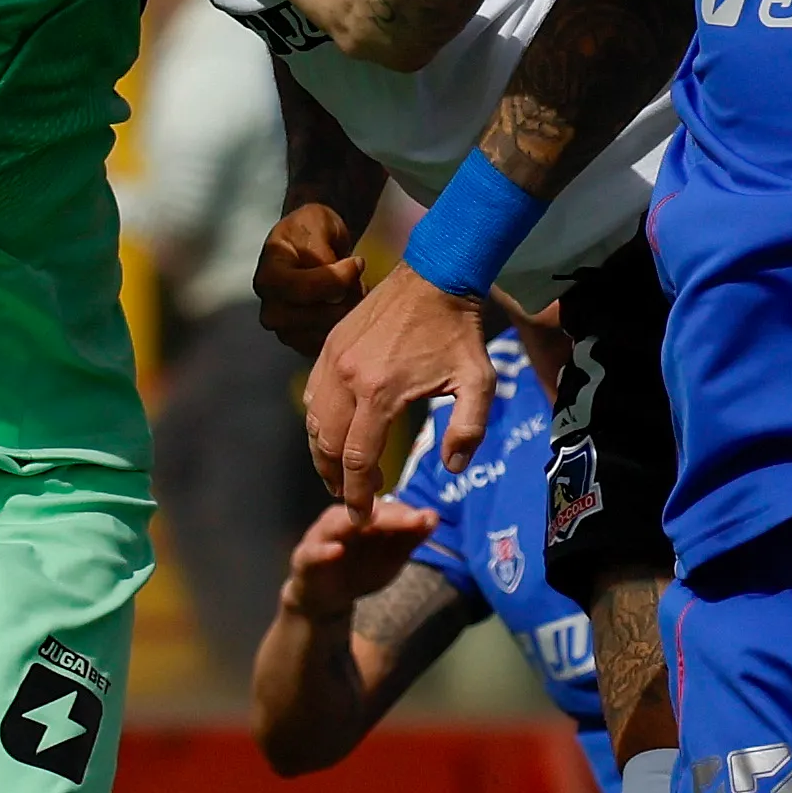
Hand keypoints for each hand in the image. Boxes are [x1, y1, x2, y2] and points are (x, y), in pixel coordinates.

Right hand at [257, 204, 366, 356]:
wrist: (309, 243)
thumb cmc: (311, 231)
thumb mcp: (317, 224)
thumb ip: (322, 250)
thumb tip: (333, 276)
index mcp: (269, 277)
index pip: (304, 289)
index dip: (338, 279)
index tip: (357, 262)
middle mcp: (270, 308)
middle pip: (314, 318)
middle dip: (346, 300)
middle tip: (359, 281)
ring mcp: (284, 329)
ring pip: (325, 333)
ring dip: (348, 314)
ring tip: (354, 292)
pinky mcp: (301, 343)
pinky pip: (328, 345)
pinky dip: (345, 329)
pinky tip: (348, 307)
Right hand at [280, 502, 442, 619]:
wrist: (326, 600)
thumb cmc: (360, 571)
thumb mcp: (391, 558)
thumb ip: (410, 538)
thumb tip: (433, 516)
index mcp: (364, 514)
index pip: (388, 509)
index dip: (408, 513)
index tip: (428, 518)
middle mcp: (342, 517)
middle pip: (365, 511)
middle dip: (390, 515)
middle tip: (413, 518)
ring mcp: (321, 536)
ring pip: (337, 523)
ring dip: (355, 523)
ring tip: (376, 523)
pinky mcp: (305, 557)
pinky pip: (313, 551)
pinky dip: (323, 550)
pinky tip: (336, 550)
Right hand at [305, 262, 495, 511]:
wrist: (435, 276)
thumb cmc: (459, 333)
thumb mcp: (479, 383)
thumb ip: (468, 430)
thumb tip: (452, 468)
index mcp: (381, 393)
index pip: (358, 460)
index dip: (357, 496)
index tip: (363, 517)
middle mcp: (348, 378)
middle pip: (327, 447)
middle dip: (336, 481)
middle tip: (353, 499)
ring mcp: (333, 359)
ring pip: (313, 423)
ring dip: (323, 453)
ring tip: (343, 472)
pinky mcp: (329, 345)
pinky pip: (312, 395)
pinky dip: (318, 422)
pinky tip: (337, 432)